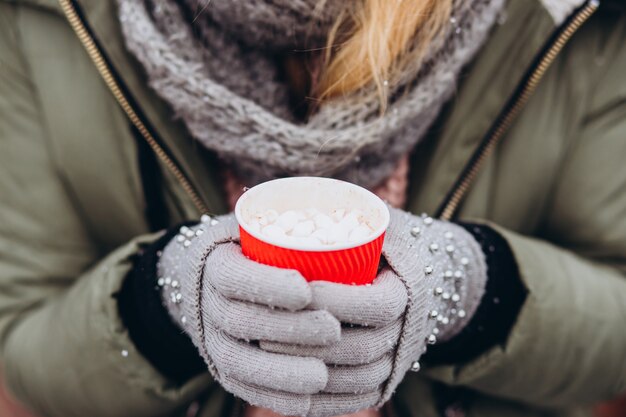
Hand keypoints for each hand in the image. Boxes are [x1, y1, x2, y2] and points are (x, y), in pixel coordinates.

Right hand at [158, 214, 342, 415]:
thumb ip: (293, 228)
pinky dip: (276, 397)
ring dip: (282, 371)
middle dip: (288, 329)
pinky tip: (308, 400)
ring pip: (240, 362)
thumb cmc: (256, 252)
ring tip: (322, 374)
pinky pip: (245, 389)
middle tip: (332, 329)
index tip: (306, 288)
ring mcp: (213, 340)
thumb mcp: (263, 231)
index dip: (268, 285)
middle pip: (241, 321)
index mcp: (215, 264)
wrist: (215, 285)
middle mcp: (207, 304)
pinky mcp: (224, 370)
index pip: (233, 276)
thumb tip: (357, 230)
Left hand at [261, 208, 487, 414]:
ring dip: (310, 372)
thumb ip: (344, 212)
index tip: (299, 289)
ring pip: (356, 379)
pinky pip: (357, 399)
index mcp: (411, 292)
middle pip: (362, 348)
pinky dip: (324, 401)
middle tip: (264, 327)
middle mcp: (409, 332)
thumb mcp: (373, 220)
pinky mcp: (385, 382)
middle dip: (311, 341)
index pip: (378, 306)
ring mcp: (398, 361)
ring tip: (266, 353)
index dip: (338, 302)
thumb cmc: (385, 243)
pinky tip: (289, 387)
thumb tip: (284, 201)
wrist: (419, 280)